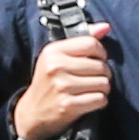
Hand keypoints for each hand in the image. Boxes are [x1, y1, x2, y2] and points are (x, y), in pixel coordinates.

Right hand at [12, 25, 113, 139]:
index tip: (98, 60)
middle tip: (95, 79)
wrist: (32, 112)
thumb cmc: (49, 82)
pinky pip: (100, 99)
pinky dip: (99, 102)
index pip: (91, 43)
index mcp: (53, 51)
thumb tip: (106, 27)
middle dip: (104, 74)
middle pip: (100, 66)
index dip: (101, 53)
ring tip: (92, 90)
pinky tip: (89, 101)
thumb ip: (82, 40)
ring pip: (103, 83)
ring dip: (103, 89)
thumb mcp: (58, 57)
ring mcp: (62, 86)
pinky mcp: (68, 105)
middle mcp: (56, 66)